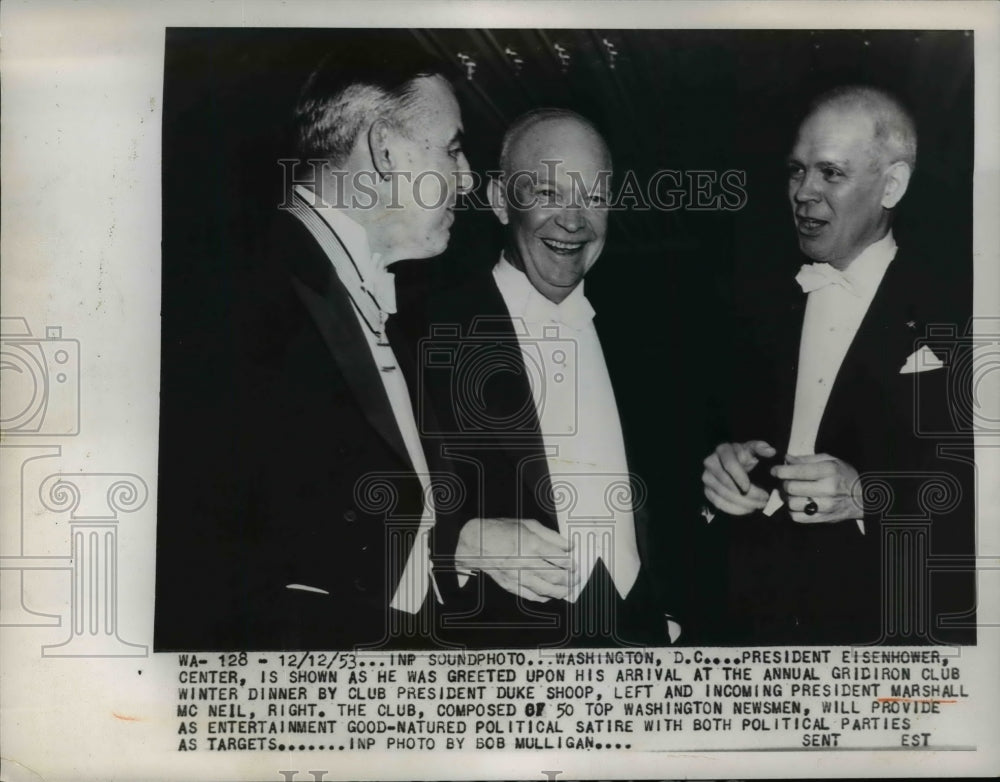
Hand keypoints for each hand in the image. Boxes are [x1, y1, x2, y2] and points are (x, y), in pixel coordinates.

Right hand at [454, 517, 577, 601]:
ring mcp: (518, 576)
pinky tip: (549, 595)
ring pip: (545, 589)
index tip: (575, 564)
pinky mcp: (511, 585)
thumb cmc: (502, 530)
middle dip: (569, 578)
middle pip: (555, 575)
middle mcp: (526, 562)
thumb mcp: (528, 525)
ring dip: (560, 591)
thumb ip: (550, 535)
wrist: (476, 542)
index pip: (559, 558)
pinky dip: (543, 597)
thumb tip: (568, 545)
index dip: (571, 563)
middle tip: (576, 577)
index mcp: (532, 544)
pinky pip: (530, 595)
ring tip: (567, 589)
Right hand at [702, 440, 774, 514]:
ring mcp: (707, 478)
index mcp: (723, 450)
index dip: (741, 477)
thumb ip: (762, 448)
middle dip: (748, 495)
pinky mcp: (707, 491)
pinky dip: (735, 509)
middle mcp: (710, 463)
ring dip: (744, 504)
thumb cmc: (744, 455)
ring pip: (724, 496)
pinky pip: (719, 504)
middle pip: (727, 483)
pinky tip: (748, 509)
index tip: (754, 487)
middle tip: (764, 500)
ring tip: (759, 505)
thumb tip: (771, 451)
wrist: (731, 464)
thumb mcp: (753, 449)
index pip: (730, 465)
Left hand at [772, 453, 863, 522]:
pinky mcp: (823, 519)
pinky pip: (797, 517)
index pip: (797, 471)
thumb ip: (807, 459)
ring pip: (792, 504)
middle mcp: (828, 489)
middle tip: (785, 481)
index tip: (775, 470)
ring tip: (793, 493)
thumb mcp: (830, 460)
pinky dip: (793, 510)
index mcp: (829, 471)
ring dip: (788, 498)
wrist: (863, 498)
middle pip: (791, 488)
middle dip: (784, 483)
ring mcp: (826, 506)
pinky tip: (799, 503)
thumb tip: (786, 459)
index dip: (780, 470)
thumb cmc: (844, 475)